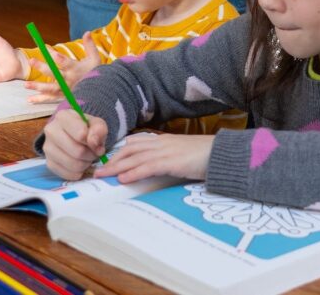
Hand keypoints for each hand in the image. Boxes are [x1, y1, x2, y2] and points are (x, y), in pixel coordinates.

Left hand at [25, 32, 100, 102]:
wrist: (99, 92)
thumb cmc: (95, 73)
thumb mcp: (94, 58)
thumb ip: (89, 45)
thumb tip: (87, 31)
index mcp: (76, 69)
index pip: (66, 63)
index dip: (58, 58)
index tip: (50, 51)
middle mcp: (69, 80)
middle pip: (54, 74)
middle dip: (42, 67)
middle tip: (31, 61)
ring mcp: (65, 90)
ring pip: (50, 89)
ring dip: (37, 86)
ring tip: (25, 85)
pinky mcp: (62, 97)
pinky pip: (50, 99)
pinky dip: (40, 99)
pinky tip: (29, 99)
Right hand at [43, 109, 107, 179]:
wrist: (74, 135)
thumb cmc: (86, 128)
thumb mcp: (97, 124)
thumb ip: (99, 130)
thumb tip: (93, 142)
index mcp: (63, 116)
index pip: (81, 134)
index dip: (93, 142)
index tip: (96, 142)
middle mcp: (51, 130)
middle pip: (78, 151)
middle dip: (91, 155)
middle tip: (94, 153)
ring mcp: (47, 148)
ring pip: (73, 164)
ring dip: (85, 164)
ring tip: (87, 158)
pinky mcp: (49, 163)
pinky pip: (68, 174)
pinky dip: (78, 172)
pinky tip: (79, 164)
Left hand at [94, 133, 212, 183]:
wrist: (222, 153)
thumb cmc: (205, 156)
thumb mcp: (183, 155)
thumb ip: (168, 159)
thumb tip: (156, 169)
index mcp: (164, 140)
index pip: (135, 143)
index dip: (120, 151)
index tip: (108, 160)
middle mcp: (161, 143)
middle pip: (130, 149)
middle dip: (112, 160)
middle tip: (97, 171)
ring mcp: (166, 151)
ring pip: (134, 158)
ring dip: (116, 167)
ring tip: (102, 176)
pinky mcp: (171, 161)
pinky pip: (147, 167)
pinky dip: (133, 172)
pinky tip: (123, 179)